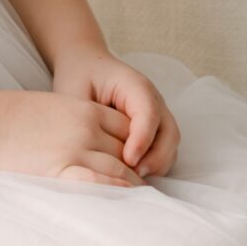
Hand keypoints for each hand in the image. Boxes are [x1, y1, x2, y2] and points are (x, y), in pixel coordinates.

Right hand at [0, 88, 147, 187]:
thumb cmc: (4, 117)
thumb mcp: (49, 107)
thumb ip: (73, 120)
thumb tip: (86, 140)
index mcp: (84, 109)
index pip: (127, 128)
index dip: (133, 146)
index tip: (133, 162)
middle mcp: (87, 127)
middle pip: (128, 150)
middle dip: (136, 168)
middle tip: (141, 188)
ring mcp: (76, 148)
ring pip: (121, 169)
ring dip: (131, 186)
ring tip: (136, 202)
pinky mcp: (61, 168)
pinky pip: (100, 182)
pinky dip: (115, 191)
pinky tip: (120, 200)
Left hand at [50, 49, 179, 179]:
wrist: (86, 66)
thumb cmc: (80, 77)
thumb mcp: (76, 92)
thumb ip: (87, 117)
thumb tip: (95, 149)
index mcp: (135, 86)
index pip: (148, 113)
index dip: (142, 139)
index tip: (128, 160)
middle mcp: (153, 100)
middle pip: (169, 132)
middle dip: (156, 157)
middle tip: (133, 175)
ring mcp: (158, 114)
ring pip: (170, 143)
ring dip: (157, 163)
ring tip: (134, 179)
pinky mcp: (155, 128)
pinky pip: (163, 148)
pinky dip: (155, 163)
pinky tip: (134, 175)